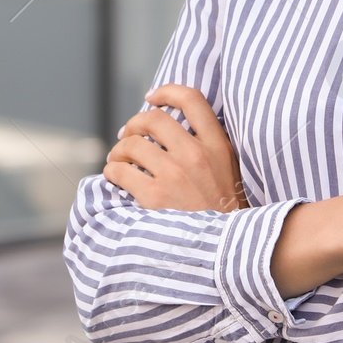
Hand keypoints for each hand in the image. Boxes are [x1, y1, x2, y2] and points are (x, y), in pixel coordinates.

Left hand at [102, 84, 247, 212]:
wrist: (225, 250)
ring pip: (132, 144)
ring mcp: (174, 175)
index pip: (191, 100)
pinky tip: (114, 177)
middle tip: (127, 134)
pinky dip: (112, 171)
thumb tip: (174, 128)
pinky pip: (120, 172)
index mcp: (217, 145)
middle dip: (134, 123)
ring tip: (118, 160)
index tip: (151, 98)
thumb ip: (209, 146)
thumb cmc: (225, 212)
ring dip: (119, 150)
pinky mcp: (154, 197)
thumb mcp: (230, 170)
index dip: (167, 91)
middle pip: (153, 119)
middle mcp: (195, 155)